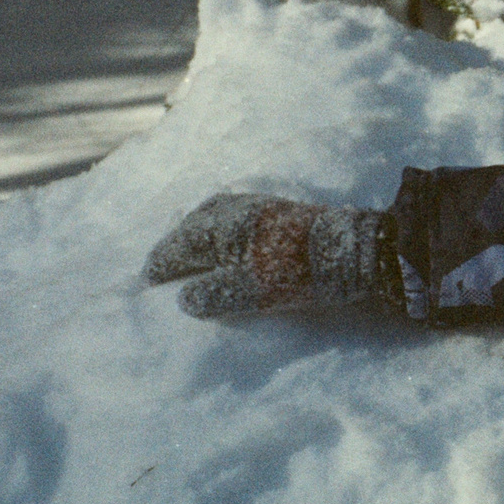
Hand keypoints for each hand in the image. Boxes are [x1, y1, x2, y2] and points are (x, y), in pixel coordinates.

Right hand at [143, 192, 390, 317]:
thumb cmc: (301, 272)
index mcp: (220, 226)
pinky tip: (227, 242)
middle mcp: (234, 209)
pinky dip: (220, 230)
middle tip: (163, 270)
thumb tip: (184, 298)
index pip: (176, 247)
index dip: (160, 266)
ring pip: (213, 217)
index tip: (147, 282)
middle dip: (175, 248)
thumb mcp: (252, 292)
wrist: (357, 249)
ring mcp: (258, 206)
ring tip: (190, 256)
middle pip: (191, 228)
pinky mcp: (279, 210)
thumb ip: (213, 295)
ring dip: (197, 236)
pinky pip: (234, 217)